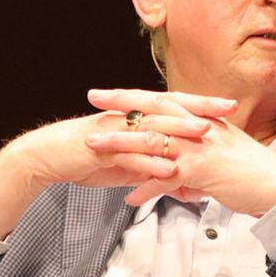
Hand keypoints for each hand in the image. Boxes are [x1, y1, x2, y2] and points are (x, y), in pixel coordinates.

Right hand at [0, 89, 236, 238]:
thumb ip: (149, 164)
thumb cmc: (86, 158)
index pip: (175, 105)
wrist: (46, 159)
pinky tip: (171, 168)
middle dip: (201, 109)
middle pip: (170, 110)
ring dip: (180, 131)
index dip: (202, 104)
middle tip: (229, 108)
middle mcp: (128, 119)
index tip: (229, 104)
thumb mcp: (124, 162)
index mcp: (135, 117)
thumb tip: (173, 172)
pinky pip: (131, 156)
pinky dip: (152, 162)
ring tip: (205, 133)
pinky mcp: (103, 150)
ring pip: (153, 130)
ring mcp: (115, 133)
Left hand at [87, 113, 275, 216]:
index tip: (110, 93)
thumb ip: (196, 168)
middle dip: (119, 106)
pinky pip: (166, 177)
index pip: (163, 101)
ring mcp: (200, 146)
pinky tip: (130, 198)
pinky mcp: (202, 169)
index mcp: (203, 120)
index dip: (135, 96)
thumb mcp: (222, 160)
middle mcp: (200, 128)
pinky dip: (146, 188)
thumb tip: (178, 182)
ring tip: (93, 148)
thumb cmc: (253, 174)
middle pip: (153, 111)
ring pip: (152, 140)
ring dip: (120, 145)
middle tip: (92, 100)